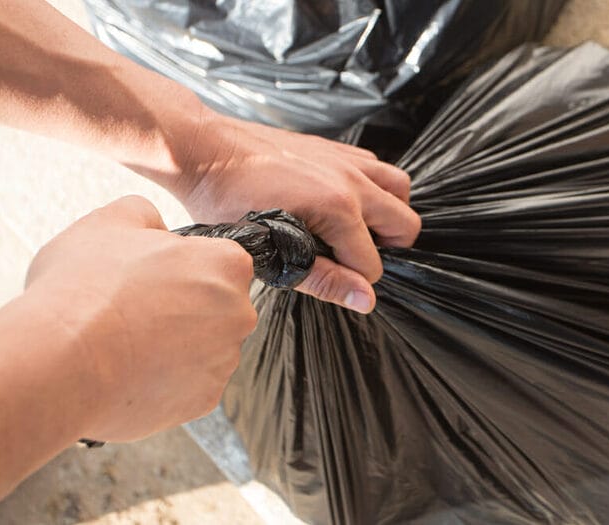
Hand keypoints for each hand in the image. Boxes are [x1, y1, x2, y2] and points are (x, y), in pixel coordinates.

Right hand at [24, 196, 256, 441]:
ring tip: (127, 342)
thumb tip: (154, 227)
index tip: (152, 275)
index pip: (219, 260)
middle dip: (183, 307)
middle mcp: (240, 314)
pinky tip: (132, 371)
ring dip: (176, 344)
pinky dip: (167, 379)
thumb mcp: (110, 222)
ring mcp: (225, 360)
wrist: (63, 362)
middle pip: (216, 306)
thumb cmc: (85, 289)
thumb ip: (146, 215)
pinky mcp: (205, 400)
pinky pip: (190, 384)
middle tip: (136, 309)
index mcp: (228, 265)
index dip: (181, 265)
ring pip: (205, 347)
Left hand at [173, 110, 420, 312]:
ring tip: (359, 228)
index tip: (328, 276)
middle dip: (387, 247)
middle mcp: (350, 182)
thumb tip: (364, 300)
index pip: (373, 263)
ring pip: (399, 188)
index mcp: (337, 209)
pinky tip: (342, 200)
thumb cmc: (225, 200)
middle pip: (405, 224)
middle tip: (353, 255)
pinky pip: (374, 166)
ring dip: (388, 212)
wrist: (203, 149)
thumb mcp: (271, 254)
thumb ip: (324, 279)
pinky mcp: (334, 147)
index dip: (354, 279)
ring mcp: (345, 160)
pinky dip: (372, 186)